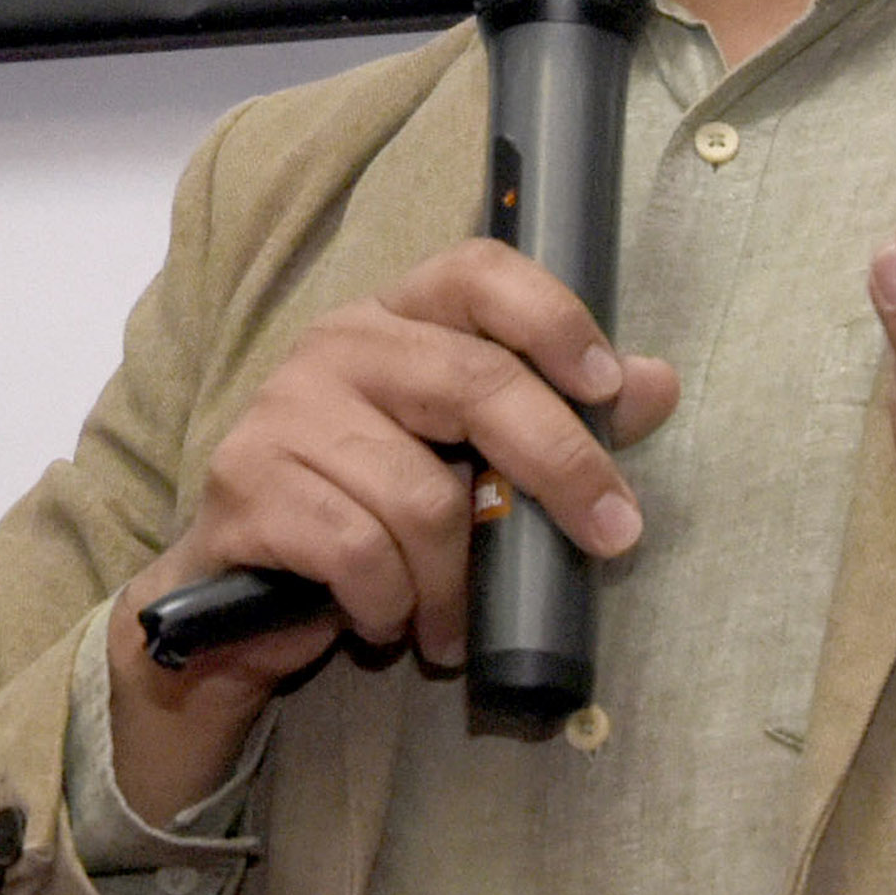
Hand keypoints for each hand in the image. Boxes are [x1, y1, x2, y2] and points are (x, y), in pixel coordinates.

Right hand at [108, 240, 679, 822]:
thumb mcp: (471, 467)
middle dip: (559, 466)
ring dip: (454, 582)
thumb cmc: (370, 518)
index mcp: (398, 320)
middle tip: (614, 538)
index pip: (477, 273)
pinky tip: (384, 618)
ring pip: (420, 495)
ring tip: (450, 621)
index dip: (553, 317)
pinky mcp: (247, 483)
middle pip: (473, 381)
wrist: (239, 604)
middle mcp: (337, 344)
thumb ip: (558, 421)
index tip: (610, 385)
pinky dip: (390, 603)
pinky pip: (360, 550)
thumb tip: (656, 384)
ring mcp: (284, 409)